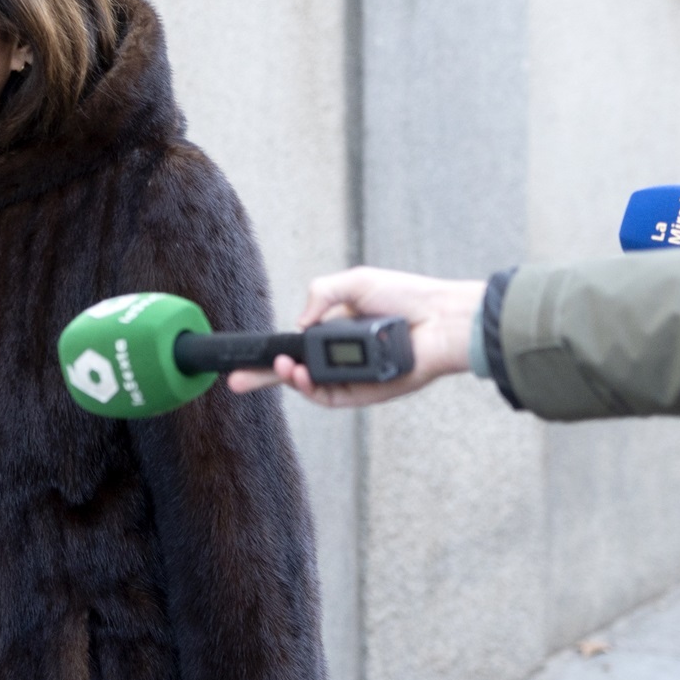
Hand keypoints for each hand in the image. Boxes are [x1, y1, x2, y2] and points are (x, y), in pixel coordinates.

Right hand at [226, 267, 486, 407]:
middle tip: (238, 380)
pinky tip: (302, 378)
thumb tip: (298, 324)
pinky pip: (333, 397)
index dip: (268, 354)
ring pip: (310, 386)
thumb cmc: (407, 296)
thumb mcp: (354, 282)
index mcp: (336, 330)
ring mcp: (353, 377)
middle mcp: (341, 357)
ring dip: (290, 379)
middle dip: (263, 377)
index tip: (244, 359)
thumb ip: (321, 294)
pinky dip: (312, 390)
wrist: (441, 318)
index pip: (295, 346)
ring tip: (281, 367)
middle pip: (294, 372)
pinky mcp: (367, 392)